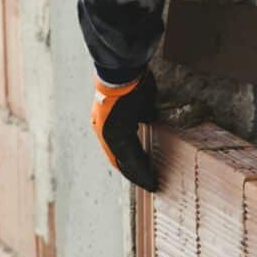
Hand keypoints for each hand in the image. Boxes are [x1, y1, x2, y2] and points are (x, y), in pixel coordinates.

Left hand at [91, 71, 158, 191]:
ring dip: (138, 174)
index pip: (121, 147)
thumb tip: (149, 118)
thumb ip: (143, 112)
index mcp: (109, 123)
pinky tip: (149, 178)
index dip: (132, 160)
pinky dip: (140, 170)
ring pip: (125, 161)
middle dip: (135, 172)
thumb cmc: (131, 80)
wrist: (121, 71)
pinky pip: (130, 158)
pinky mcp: (115, 136)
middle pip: (121, 159)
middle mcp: (105, 131)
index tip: (145, 169)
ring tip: (151, 184)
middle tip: (149, 184)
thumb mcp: (139, 100)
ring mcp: (108, 134)